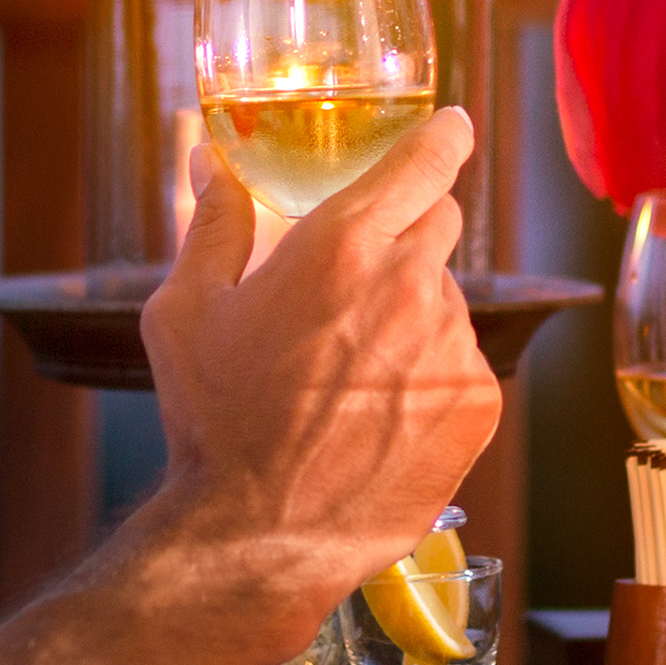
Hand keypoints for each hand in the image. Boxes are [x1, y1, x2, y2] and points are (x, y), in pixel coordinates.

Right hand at [134, 109, 503, 657]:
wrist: (259, 534)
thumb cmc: (215, 421)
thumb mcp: (187, 311)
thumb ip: (214, 222)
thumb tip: (211, 159)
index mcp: (343, 245)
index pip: (427, 158)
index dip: (443, 137)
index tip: (451, 130)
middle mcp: (410, 284)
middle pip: (441, 221)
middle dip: (404, 235)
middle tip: (352, 287)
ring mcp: (452, 346)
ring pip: (447, 298)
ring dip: (413, 312)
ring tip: (349, 371)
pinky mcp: (478, 403)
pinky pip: (463, 361)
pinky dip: (430, 372)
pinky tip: (377, 412)